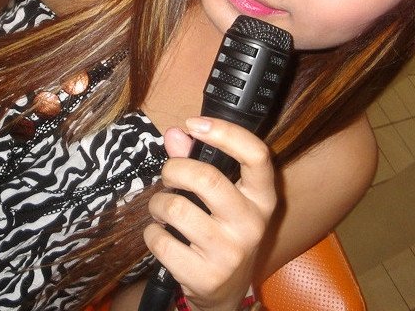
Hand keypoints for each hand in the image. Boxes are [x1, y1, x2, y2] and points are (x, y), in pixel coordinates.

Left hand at [143, 117, 276, 310]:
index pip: (256, 155)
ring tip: (162, 210)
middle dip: (174, 170)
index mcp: (262, 198)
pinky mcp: (206, 276)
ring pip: (175, 208)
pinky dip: (151, 234)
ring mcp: (230, 253)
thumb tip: (174, 134)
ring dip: (157, 204)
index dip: (224, 132)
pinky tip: (161, 235)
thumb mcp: (221, 197)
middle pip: (207, 178)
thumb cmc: (222, 231)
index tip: (195, 124)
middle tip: (169, 176)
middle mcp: (252, 224)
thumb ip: (198, 160)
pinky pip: (161, 241)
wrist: (226, 291)